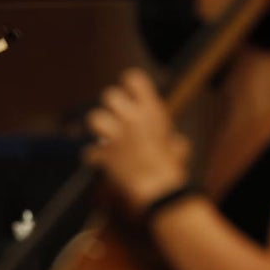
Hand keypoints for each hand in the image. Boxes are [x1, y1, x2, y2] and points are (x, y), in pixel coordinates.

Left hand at [84, 68, 191, 213]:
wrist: (160, 190)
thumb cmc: (173, 168)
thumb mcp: (179, 147)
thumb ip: (172, 138)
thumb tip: (173, 141)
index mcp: (152, 110)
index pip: (133, 78)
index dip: (128, 85)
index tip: (129, 95)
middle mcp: (132, 117)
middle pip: (109, 95)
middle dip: (111, 107)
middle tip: (117, 119)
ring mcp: (116, 134)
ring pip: (94, 117)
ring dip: (98, 127)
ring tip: (105, 137)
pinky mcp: (104, 153)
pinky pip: (90, 152)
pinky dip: (94, 158)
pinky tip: (101, 162)